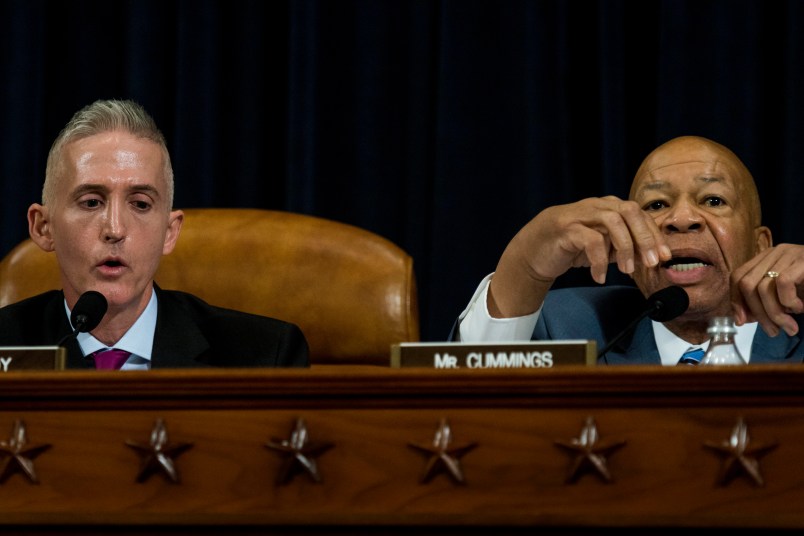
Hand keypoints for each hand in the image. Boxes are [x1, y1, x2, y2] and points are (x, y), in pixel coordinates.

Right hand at [488, 196, 670, 316]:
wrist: (534, 251)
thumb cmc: (571, 247)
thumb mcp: (603, 247)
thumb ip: (624, 247)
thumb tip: (651, 258)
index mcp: (609, 208)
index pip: (639, 215)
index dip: (654, 236)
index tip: (664, 257)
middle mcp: (597, 206)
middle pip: (630, 212)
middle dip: (645, 237)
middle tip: (652, 263)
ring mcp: (581, 215)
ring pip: (613, 221)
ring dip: (625, 247)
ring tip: (627, 271)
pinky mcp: (566, 227)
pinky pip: (590, 240)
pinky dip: (599, 260)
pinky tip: (599, 276)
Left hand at [731, 244, 803, 336]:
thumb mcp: (786, 295)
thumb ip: (765, 302)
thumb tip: (742, 318)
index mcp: (766, 258)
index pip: (737, 277)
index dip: (736, 301)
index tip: (743, 322)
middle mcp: (774, 252)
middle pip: (746, 284)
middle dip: (756, 313)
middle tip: (772, 331)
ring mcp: (789, 254)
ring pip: (762, 288)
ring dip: (774, 314)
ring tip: (789, 327)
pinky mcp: (803, 260)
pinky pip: (783, 284)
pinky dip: (788, 302)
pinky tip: (800, 308)